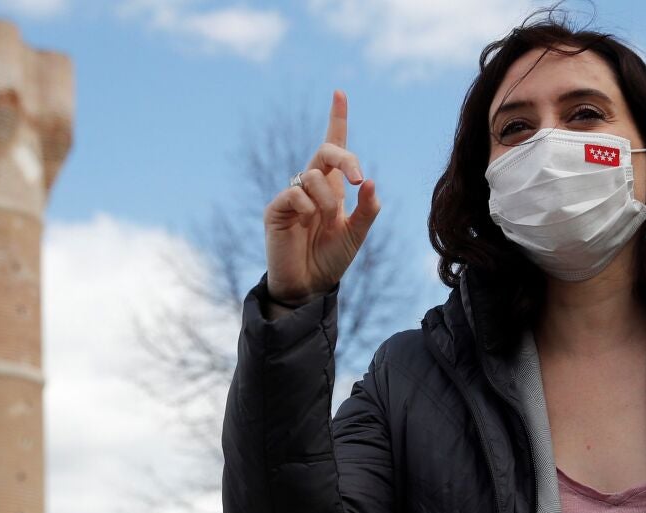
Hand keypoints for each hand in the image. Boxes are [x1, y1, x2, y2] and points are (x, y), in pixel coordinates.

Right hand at [263, 89, 381, 303]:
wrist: (308, 286)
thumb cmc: (331, 259)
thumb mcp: (357, 233)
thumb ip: (368, 208)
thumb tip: (370, 180)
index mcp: (332, 186)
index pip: (335, 146)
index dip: (337, 119)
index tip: (339, 92)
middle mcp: (311, 185)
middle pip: (327, 151)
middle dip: (344, 159)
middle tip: (355, 179)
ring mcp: (292, 196)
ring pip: (313, 175)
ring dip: (328, 198)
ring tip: (326, 220)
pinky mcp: (275, 209)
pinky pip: (295, 194)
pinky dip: (307, 206)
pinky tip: (307, 221)